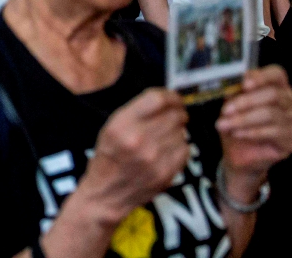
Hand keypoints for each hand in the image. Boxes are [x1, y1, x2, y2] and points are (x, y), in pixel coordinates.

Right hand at [75, 89, 189, 221]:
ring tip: (165, 137)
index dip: (170, 96)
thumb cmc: (108, 158)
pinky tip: (168, 150)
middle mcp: (138, 139)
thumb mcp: (111, 128)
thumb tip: (166, 100)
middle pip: (174, 114)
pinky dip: (180, 147)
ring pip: (181, 132)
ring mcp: (154, 158)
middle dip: (177, 113)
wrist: (106, 194)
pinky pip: (185, 149)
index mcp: (121, 125)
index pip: (157, 99)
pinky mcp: (166, 173)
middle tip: (174, 116)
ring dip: (177, 131)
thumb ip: (136, 112)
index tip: (173, 99)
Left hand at [215, 66, 291, 196]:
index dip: (262, 77)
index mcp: (277, 88)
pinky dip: (251, 132)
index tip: (244, 84)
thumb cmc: (238, 126)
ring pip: (271, 114)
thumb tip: (231, 82)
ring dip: (243, 119)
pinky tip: (237, 133)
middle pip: (274, 94)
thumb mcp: (233, 105)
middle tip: (226, 110)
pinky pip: (273, 132)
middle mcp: (290, 102)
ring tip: (225, 124)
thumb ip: (235, 92)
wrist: (239, 154)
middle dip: (246, 102)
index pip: (277, 74)